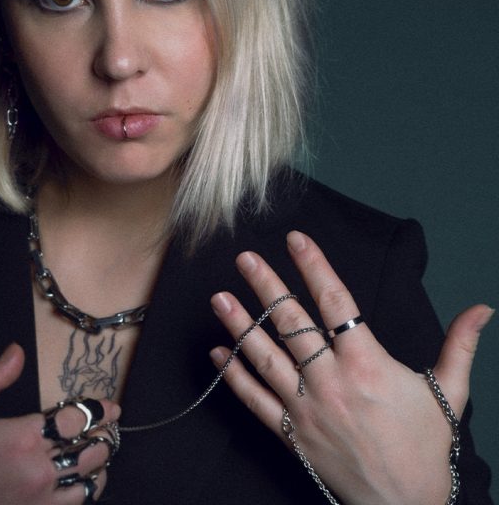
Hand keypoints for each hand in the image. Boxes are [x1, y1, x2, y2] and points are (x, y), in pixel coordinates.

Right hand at [0, 343, 119, 504]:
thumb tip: (16, 352)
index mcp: (20, 439)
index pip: (74, 420)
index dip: (98, 411)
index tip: (112, 406)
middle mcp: (37, 472)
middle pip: (90, 451)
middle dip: (104, 436)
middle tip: (110, 426)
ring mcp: (38, 503)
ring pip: (88, 484)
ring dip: (98, 467)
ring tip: (100, 454)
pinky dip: (84, 494)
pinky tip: (83, 484)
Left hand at [209, 231, 492, 504]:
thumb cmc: (425, 447)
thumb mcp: (448, 393)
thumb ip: (459, 346)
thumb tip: (483, 308)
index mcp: (368, 365)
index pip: (336, 303)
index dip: (314, 267)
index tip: (296, 239)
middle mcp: (331, 382)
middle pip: (292, 324)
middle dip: (267, 287)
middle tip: (244, 258)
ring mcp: (306, 408)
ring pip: (265, 358)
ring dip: (239, 325)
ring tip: (218, 297)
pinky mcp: (291, 434)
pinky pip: (255, 401)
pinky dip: (233, 376)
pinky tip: (216, 353)